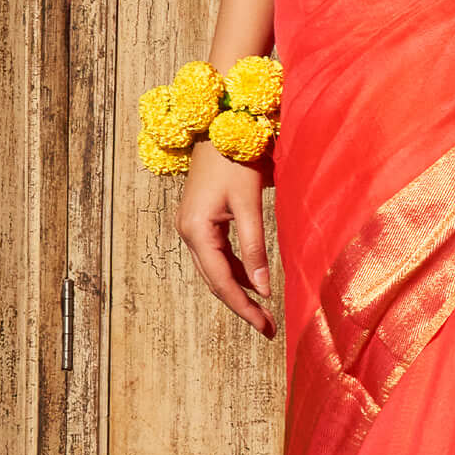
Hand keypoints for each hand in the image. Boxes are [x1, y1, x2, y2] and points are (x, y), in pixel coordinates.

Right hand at [177, 144, 273, 337]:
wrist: (218, 126)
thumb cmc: (235, 160)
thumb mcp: (248, 203)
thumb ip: (255, 246)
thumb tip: (263, 288)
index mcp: (196, 230)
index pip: (222, 281)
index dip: (244, 306)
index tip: (265, 327)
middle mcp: (188, 232)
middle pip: (215, 280)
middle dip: (241, 305)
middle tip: (267, 328)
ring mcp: (191, 227)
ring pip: (215, 270)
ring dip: (238, 290)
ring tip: (263, 311)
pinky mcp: (199, 221)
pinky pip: (217, 255)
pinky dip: (235, 270)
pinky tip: (252, 282)